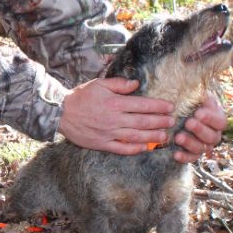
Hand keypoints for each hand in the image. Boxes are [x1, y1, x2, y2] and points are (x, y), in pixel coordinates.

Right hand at [57, 77, 174, 154]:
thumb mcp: (99, 84)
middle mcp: (114, 119)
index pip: (142, 104)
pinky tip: (145, 147)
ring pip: (136, 136)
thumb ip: (119, 84)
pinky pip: (122, 148)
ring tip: (165, 136)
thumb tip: (136, 84)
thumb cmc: (80, 97)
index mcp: (115, 102)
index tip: (170, 107)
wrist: (60, 113)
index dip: (158, 106)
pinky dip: (135, 148)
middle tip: (172, 121)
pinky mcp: (103, 143)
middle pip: (143, 121)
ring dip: (152, 136)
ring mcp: (109, 133)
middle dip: (160, 121)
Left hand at [172, 91, 226, 163]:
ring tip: (178, 137)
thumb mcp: (197, 95)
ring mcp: (204, 145)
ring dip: (190, 143)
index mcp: (218, 120)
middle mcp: (214, 135)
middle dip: (200, 130)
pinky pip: (191, 158)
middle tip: (188, 123)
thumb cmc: (191, 102)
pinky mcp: (192, 153)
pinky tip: (176, 154)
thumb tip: (197, 87)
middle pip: (212, 137)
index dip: (211, 119)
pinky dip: (184, 158)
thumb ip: (199, 93)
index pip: (220, 122)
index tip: (198, 113)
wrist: (181, 113)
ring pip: (201, 148)